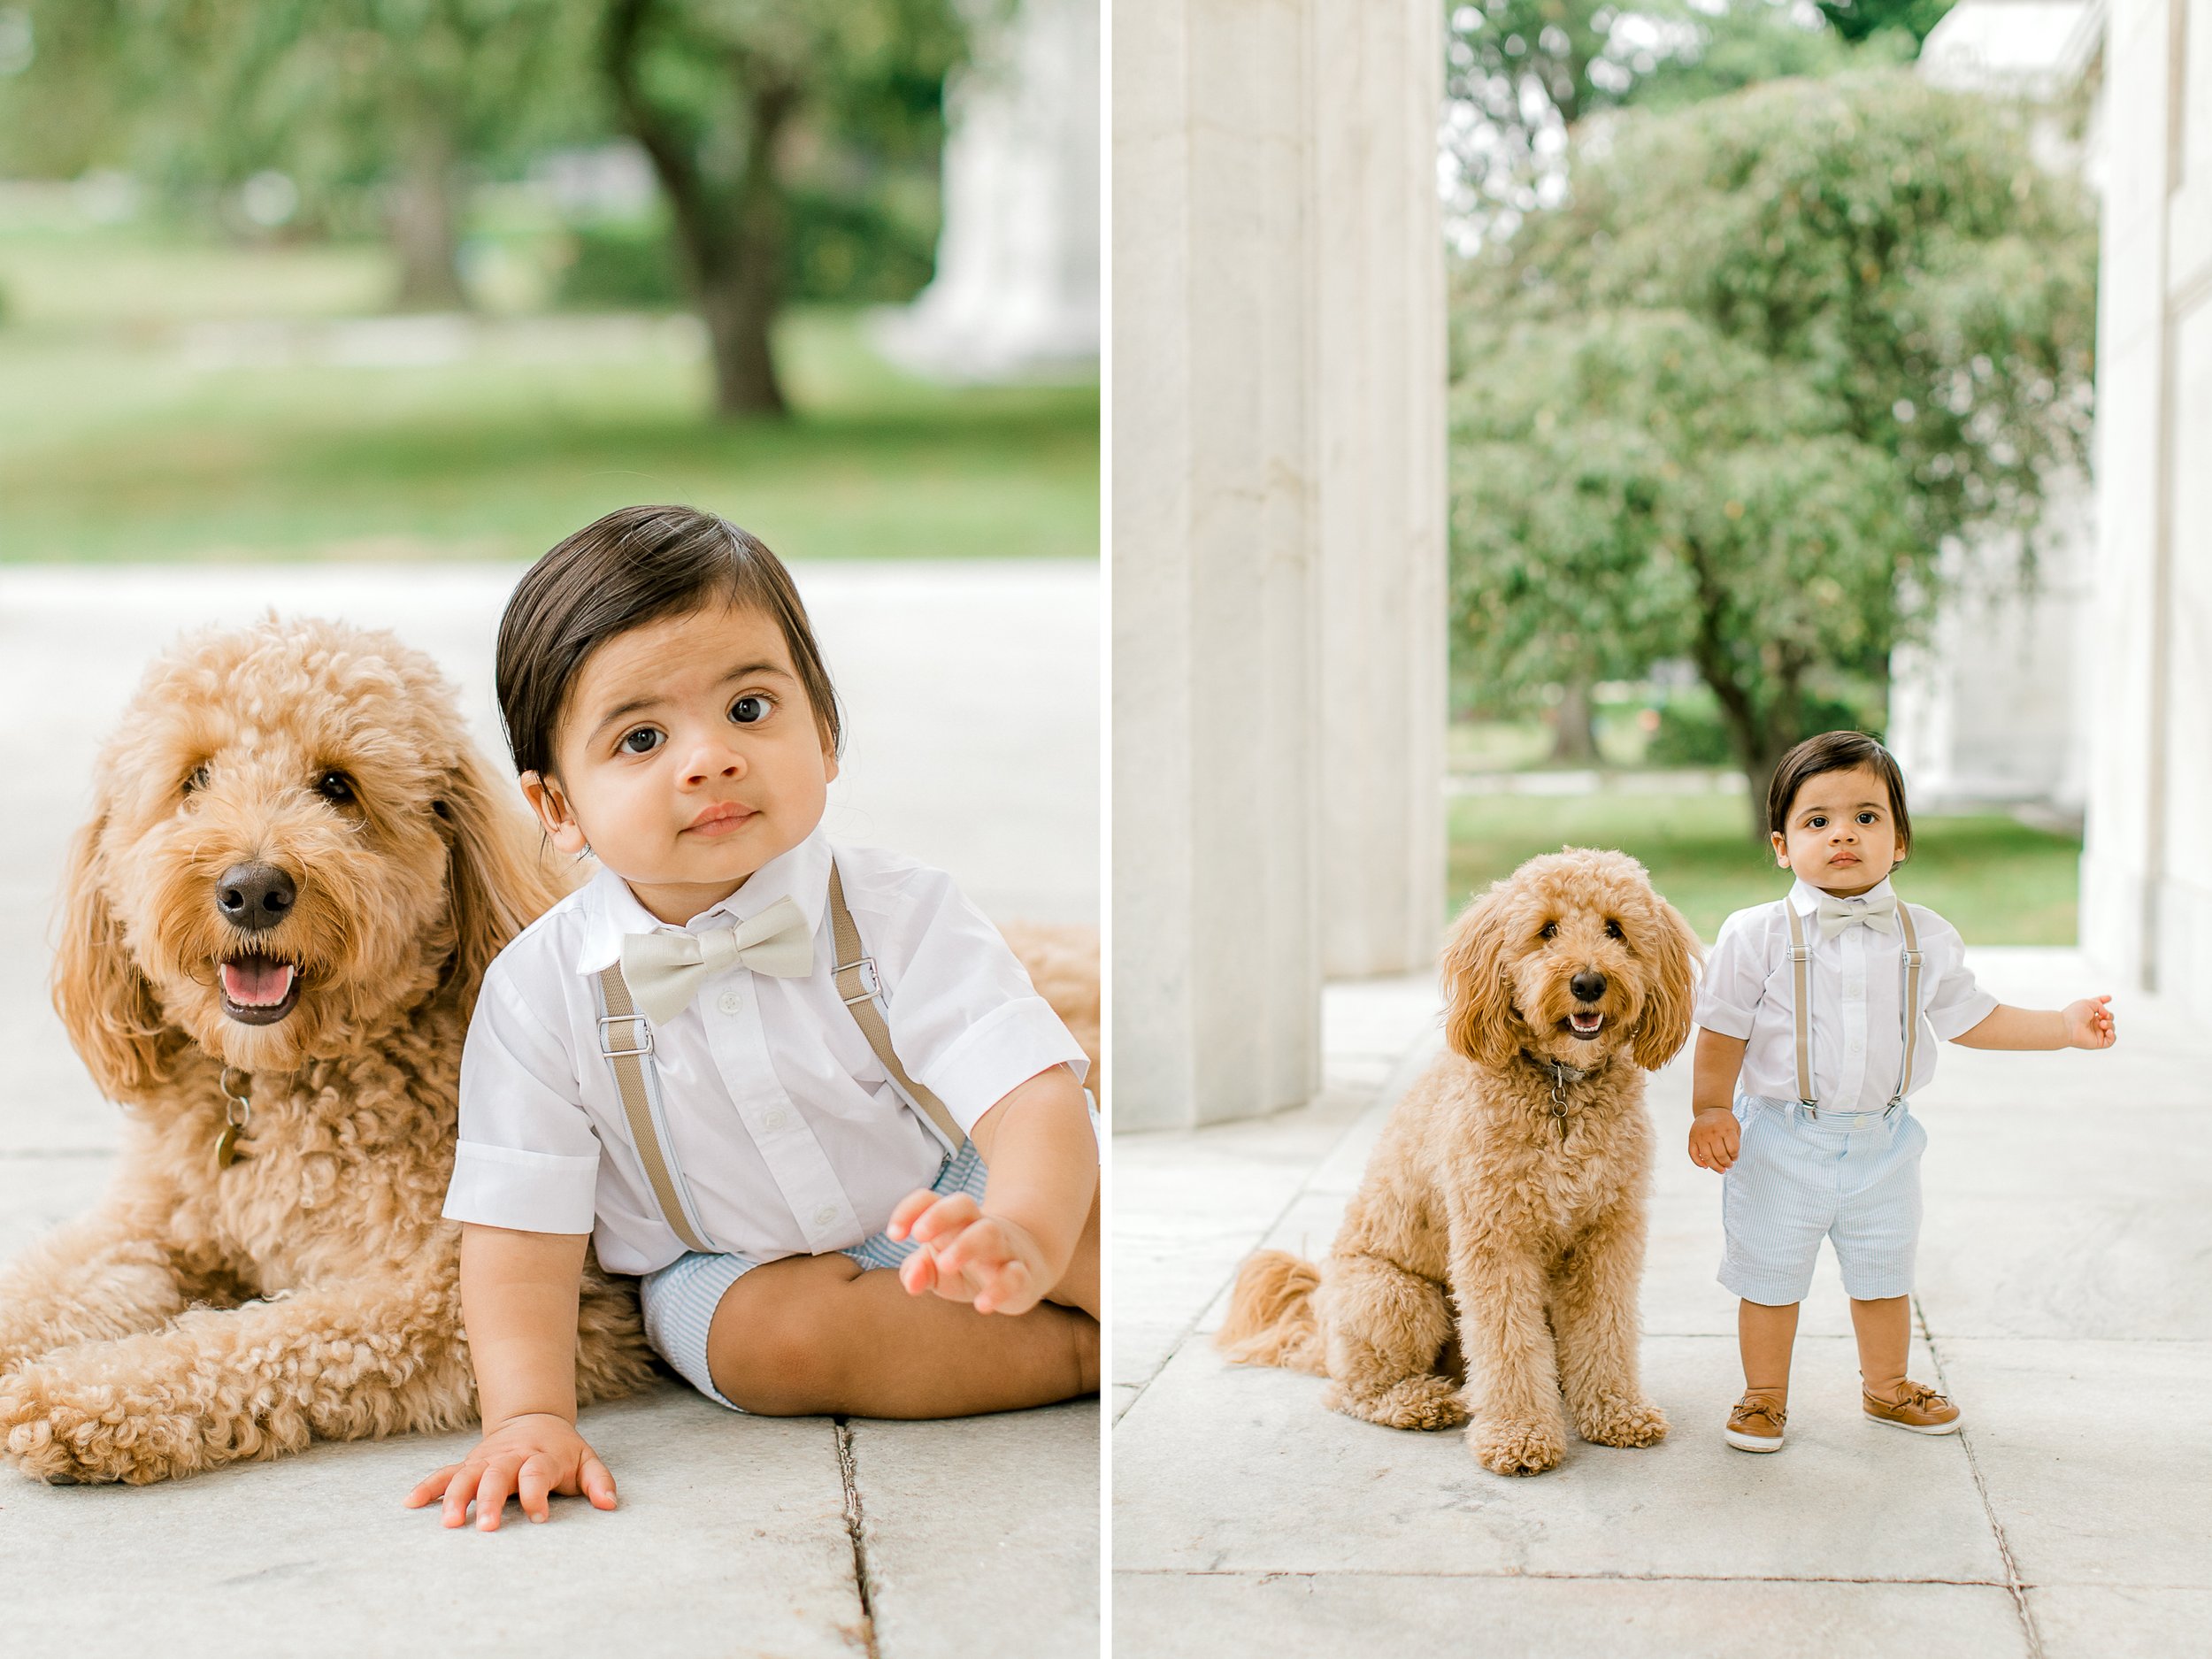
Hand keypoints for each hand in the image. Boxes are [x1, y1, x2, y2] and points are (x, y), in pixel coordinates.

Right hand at [404, 1411, 614, 1531]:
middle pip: (498, 1476)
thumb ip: (600, 1482)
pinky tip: (410, 1503)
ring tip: (448, 1524)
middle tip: (486, 1528)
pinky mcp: (469, 1464)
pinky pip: (445, 1473)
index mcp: (542, 1456)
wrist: (534, 1420)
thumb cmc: (562, 1451)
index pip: (538, 1473)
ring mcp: (486, 1460)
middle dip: (490, 1500)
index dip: (537, 1494)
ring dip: (455, 1498)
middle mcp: (511, 1457)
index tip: (540, 1518)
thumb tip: (610, 1505)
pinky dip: (428, 1486)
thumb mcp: (587, 1460)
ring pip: (467, 1475)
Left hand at [885, 1189, 1053, 1315]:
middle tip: (920, 1236)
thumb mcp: (936, 1269)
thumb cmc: (967, 1265)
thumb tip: (910, 1281)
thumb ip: (916, 1271)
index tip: (894, 1235)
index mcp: (952, 1221)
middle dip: (939, 1215)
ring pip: (989, 1232)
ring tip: (945, 1265)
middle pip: (963, 1204)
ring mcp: (1003, 1247)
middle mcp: (978, 1226)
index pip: (929, 1200)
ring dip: (965, 1245)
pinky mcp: (1022, 1275)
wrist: (1025, 1267)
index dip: (909, 1210)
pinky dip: (1000, 1289)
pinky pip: (1015, 1275)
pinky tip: (982, 1305)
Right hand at [1688, 1107, 1739, 1171]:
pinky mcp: (1692, 1137)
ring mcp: (1701, 1135)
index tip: (1734, 1158)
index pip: (1733, 1149)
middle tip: (1728, 1165)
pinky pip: (1693, 1154)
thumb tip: (1730, 1160)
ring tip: (1721, 1169)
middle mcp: (1713, 1132)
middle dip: (1726, 1164)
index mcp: (1726, 1129)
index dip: (1735, 1157)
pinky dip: (1698, 1162)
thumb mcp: (1735, 1127)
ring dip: (1715, 1167)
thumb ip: (1735, 1142)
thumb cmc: (1725, 1121)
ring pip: (1707, 1157)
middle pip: (1720, 1155)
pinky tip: (1705, 1166)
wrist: (1710, 1109)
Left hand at [2062, 995, 2115, 1049]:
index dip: (2104, 1002)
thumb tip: (2106, 1014)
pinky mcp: (2097, 1042)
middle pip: (2108, 1018)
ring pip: (2111, 1028)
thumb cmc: (2074, 1014)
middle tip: (2102, 1016)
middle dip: (2109, 1016)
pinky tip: (2108, 1031)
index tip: (2108, 998)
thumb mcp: (2088, 1003)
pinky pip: (2110, 1041)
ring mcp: (2095, 1032)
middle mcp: (2092, 1023)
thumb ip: (2101, 1005)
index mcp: (2089, 1013)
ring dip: (2109, 1025)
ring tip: (2101, 1024)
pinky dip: (2112, 1036)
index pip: (2099, 1008)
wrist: (2067, 1027)